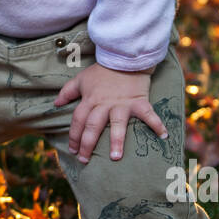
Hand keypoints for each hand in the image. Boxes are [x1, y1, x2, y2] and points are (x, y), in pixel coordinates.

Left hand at [53, 62, 167, 163]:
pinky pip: (148, 115)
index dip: (74, 136)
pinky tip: (163, 136)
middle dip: (87, 144)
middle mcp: (104, 104)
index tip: (73, 150)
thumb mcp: (81, 79)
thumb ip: (67, 92)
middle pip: (93, 126)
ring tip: (114, 158)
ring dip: (116, 141)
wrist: (124, 57)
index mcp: (90, 100)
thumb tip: (56, 104)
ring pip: (117, 124)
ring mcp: (122, 104)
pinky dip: (157, 124)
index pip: (78, 120)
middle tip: (85, 160)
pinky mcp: (138, 101)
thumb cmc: (102, 70)